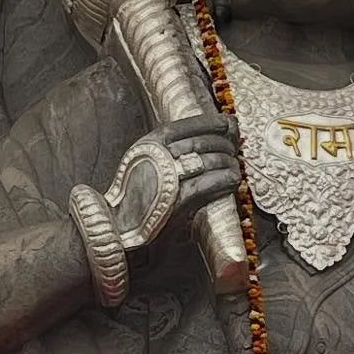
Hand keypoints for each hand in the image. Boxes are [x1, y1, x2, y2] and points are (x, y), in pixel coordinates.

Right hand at [105, 114, 240, 252]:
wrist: (117, 230)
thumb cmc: (133, 199)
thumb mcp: (143, 163)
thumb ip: (168, 150)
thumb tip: (204, 139)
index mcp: (148, 145)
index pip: (185, 126)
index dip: (210, 123)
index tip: (227, 122)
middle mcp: (157, 158)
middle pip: (200, 142)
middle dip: (225, 143)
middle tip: (236, 148)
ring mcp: (167, 179)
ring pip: (209, 162)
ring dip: (228, 163)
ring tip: (235, 167)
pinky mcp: (178, 201)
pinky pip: (210, 184)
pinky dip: (225, 181)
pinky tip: (233, 181)